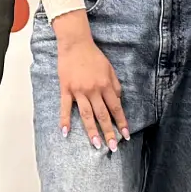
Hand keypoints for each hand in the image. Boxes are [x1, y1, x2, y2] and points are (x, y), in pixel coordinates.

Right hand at [51, 21, 127, 151]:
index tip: (126, 135)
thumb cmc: (94, 56)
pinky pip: (65, 107)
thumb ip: (115, 86)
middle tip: (113, 147)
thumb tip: (119, 101)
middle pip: (102, 115)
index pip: (116, 108)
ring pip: (87, 115)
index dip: (121, 122)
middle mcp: (93, 90)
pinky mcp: (66, 89)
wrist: (75, 44)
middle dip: (109, 132)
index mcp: (106, 85)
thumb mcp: (110, 69)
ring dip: (92, 131)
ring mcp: (78, 91)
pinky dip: (65, 120)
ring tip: (96, 145)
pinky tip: (65, 132)